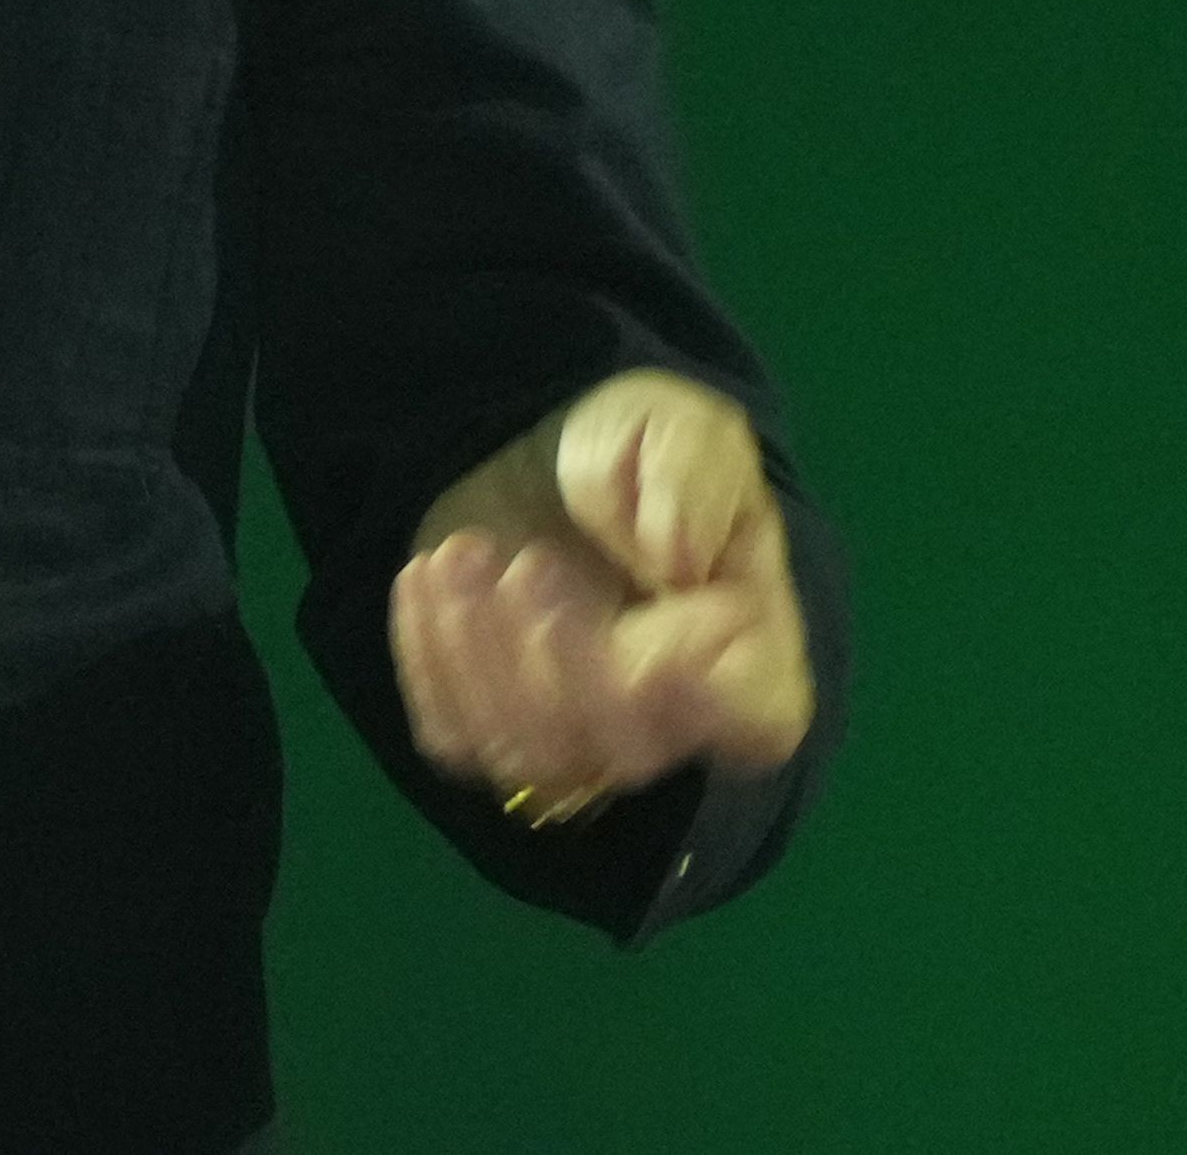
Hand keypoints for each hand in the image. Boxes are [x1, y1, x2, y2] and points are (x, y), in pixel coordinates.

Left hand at [387, 366, 814, 828]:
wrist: (548, 458)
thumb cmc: (638, 451)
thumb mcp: (680, 429)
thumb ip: (690, 480)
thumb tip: (675, 556)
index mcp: (752, 651)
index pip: (758, 722)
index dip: (707, 706)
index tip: (653, 651)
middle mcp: (670, 718)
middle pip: (623, 752)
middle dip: (563, 667)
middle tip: (529, 561)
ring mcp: (579, 736)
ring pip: (531, 758)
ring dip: (481, 656)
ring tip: (464, 551)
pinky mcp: (497, 726)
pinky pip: (456, 738)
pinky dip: (429, 660)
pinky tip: (428, 574)